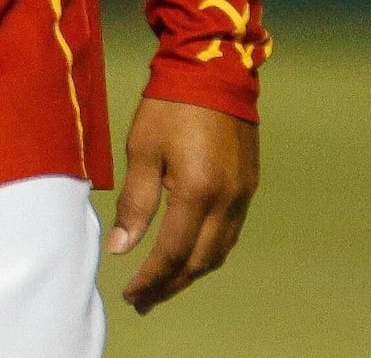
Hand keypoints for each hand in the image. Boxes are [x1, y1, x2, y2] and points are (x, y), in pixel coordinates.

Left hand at [109, 94, 258, 314]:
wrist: (214, 68)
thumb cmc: (170, 105)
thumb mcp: (142, 150)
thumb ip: (135, 202)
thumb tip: (122, 248)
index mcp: (198, 192)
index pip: (172, 252)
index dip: (150, 279)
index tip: (131, 294)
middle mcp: (227, 200)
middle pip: (199, 261)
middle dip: (170, 285)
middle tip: (144, 300)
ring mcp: (242, 194)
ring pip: (218, 251)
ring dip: (191, 273)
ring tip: (164, 285)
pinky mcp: (248, 185)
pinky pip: (230, 233)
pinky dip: (208, 251)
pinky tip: (190, 253)